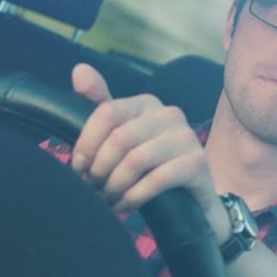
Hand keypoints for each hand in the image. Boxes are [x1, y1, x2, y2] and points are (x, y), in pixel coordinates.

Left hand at [70, 63, 226, 236]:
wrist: (192, 201)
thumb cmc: (152, 167)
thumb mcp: (123, 138)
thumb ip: (101, 107)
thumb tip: (79, 70)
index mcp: (147, 103)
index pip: (106, 112)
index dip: (87, 143)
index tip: (79, 168)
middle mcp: (169, 114)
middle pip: (119, 138)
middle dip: (100, 168)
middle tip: (94, 188)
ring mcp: (186, 137)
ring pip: (135, 160)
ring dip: (115, 185)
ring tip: (108, 199)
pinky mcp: (197, 163)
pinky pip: (155, 180)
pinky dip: (134, 197)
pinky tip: (125, 206)